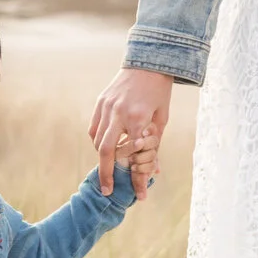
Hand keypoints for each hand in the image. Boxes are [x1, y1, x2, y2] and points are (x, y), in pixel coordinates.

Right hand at [89, 68, 172, 192]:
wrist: (148, 61)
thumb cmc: (159, 92)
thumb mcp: (162, 118)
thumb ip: (155, 144)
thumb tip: (154, 171)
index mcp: (138, 118)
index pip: (135, 155)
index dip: (137, 177)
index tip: (140, 195)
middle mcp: (118, 113)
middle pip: (106, 151)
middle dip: (106, 174)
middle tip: (107, 190)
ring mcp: (106, 107)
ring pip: (98, 141)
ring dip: (103, 157)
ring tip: (110, 168)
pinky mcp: (100, 102)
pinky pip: (94, 129)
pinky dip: (98, 141)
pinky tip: (106, 147)